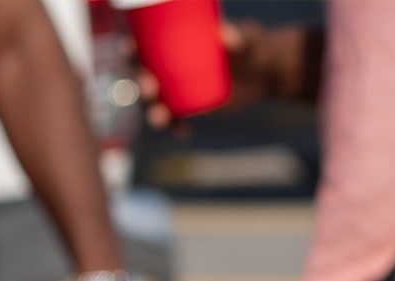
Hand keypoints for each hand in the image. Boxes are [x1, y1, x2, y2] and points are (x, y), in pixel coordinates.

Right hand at [138, 19, 308, 129]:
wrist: (265, 72)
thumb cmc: (254, 46)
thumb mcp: (249, 40)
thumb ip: (240, 36)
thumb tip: (226, 34)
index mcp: (176, 40)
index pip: (147, 42)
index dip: (133, 46)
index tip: (129, 48)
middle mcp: (171, 65)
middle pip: (145, 75)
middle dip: (141, 83)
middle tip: (150, 87)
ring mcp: (179, 89)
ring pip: (157, 102)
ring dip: (154, 112)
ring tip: (160, 119)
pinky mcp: (190, 108)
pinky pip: (175, 120)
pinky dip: (176, 127)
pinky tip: (183, 132)